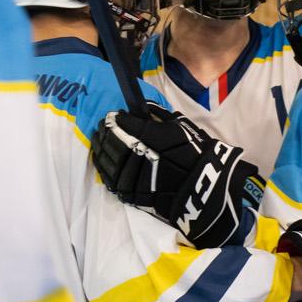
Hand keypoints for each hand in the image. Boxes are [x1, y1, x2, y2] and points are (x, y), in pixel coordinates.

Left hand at [92, 107, 261, 248]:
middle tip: (101, 127)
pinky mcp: (131, 193)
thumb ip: (159, 116)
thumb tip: (142, 108)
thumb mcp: (180, 127)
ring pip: (108, 160)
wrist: (203, 189)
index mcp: (148, 136)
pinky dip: (104, 168)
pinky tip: (101, 160)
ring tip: (98, 141)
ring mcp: (132, 176)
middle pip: (112, 141)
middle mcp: (136, 154)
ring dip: (100, 148)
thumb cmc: (195, 154)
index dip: (114, 119)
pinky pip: (111, 179)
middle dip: (105, 132)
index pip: (122, 124)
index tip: (112, 115)